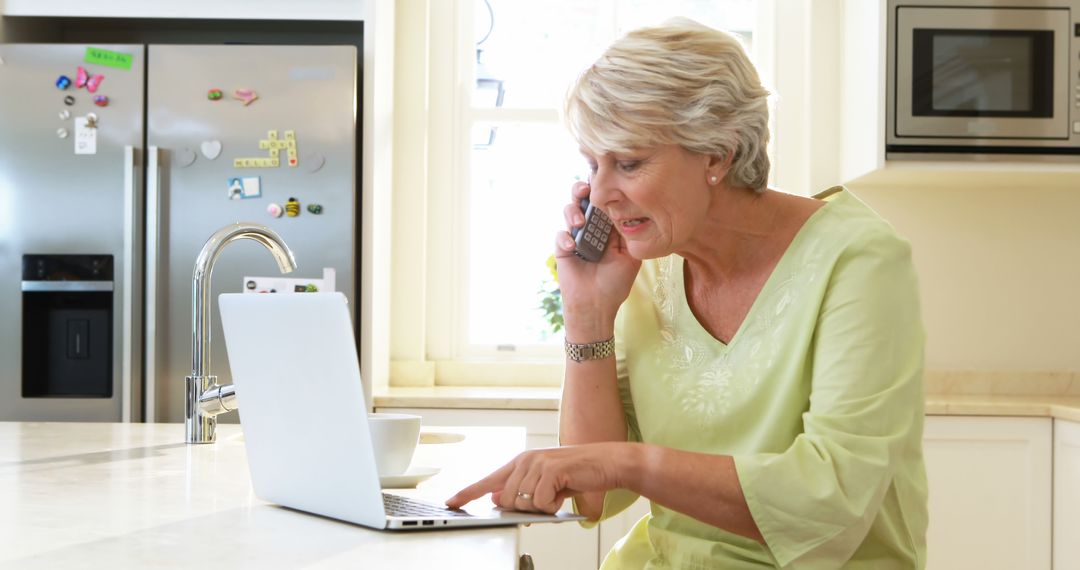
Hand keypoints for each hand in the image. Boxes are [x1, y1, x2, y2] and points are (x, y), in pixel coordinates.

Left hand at [445, 443, 630, 514]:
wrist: (606, 463)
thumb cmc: (578, 473)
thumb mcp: (545, 483)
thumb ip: (520, 489)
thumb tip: (498, 499)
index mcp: (521, 462)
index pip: (488, 480)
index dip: (468, 492)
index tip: (451, 502)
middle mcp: (525, 460)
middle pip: (505, 500)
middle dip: (524, 509)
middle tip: (546, 500)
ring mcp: (536, 463)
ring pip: (522, 503)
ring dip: (542, 507)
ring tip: (557, 494)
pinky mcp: (550, 470)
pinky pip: (540, 502)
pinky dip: (553, 506)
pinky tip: (563, 493)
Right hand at [557, 181, 640, 338]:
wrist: (598, 305)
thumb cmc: (616, 283)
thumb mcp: (630, 256)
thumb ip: (629, 234)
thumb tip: (629, 208)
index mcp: (607, 226)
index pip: (603, 201)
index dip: (601, 188)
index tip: (602, 176)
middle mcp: (590, 227)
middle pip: (582, 199)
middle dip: (581, 189)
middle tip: (585, 190)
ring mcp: (575, 236)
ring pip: (568, 211)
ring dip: (572, 211)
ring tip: (580, 222)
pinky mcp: (562, 249)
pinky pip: (560, 235)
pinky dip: (565, 237)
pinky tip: (572, 245)